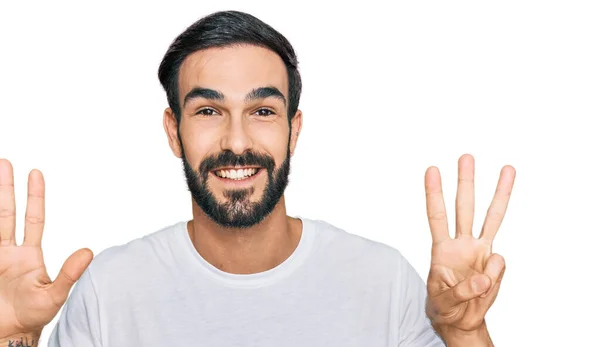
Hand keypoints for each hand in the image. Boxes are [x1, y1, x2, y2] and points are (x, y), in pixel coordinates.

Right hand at [0, 159, 92, 336]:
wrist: (8, 334)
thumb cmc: (32, 316)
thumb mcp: (54, 295)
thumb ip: (69, 273)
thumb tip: (89, 252)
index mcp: (28, 255)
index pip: (33, 218)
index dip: (34, 196)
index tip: (35, 172)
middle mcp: (8, 252)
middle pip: (6, 212)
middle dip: (5, 188)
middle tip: (5, 162)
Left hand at [424, 154, 514, 335]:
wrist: (461, 320)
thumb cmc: (445, 306)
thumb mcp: (443, 302)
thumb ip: (462, 290)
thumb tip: (485, 277)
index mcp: (441, 249)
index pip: (437, 216)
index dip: (434, 193)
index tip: (432, 169)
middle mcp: (462, 243)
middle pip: (464, 207)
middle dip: (465, 182)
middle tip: (466, 156)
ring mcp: (480, 251)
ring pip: (491, 217)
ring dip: (499, 192)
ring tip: (507, 168)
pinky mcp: (494, 264)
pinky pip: (500, 263)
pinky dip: (494, 276)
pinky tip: (483, 287)